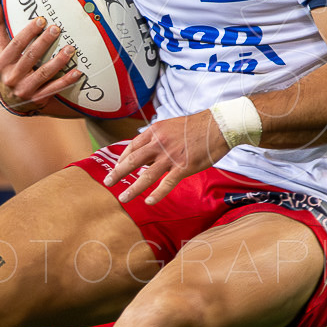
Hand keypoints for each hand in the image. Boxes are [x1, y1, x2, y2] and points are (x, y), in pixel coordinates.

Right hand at [0, 1, 84, 113]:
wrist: (9, 100)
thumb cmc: (7, 68)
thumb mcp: (0, 50)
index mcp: (2, 63)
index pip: (15, 45)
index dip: (28, 32)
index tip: (41, 19)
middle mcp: (12, 77)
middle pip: (30, 57)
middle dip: (44, 43)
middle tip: (57, 29)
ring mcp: (25, 89)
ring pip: (43, 74)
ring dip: (58, 61)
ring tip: (70, 48)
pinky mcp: (37, 98)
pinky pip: (54, 89)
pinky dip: (66, 81)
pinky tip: (77, 72)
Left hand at [102, 112, 225, 204]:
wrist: (219, 125)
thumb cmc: (197, 126)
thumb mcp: (171, 125)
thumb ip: (158, 137)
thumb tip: (147, 149)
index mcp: (155, 131)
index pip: (132, 146)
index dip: (122, 158)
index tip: (116, 167)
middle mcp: (159, 143)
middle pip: (133, 160)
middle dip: (118, 173)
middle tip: (107, 182)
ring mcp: (171, 156)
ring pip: (146, 175)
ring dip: (132, 188)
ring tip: (122, 197)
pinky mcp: (184, 167)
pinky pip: (167, 183)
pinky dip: (157, 194)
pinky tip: (149, 201)